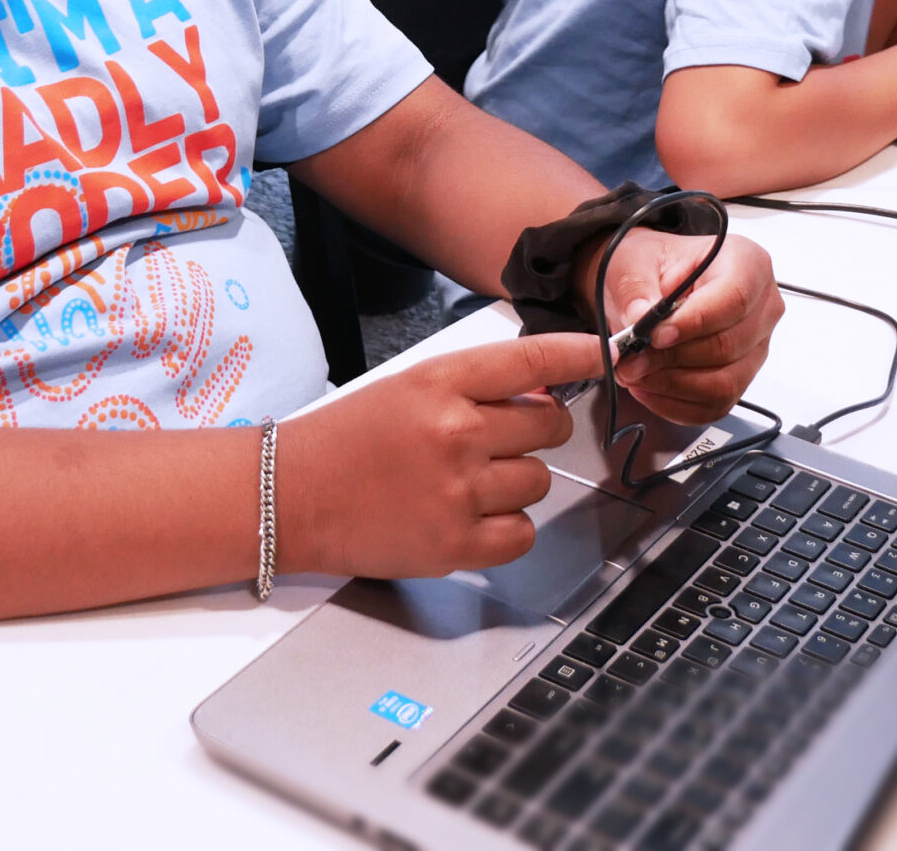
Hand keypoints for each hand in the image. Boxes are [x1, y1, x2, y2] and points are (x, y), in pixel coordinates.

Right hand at [277, 331, 603, 578]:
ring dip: (516, 482)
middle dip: (538, 431)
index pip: (530, 361)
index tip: (606, 352)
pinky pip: (522, 534)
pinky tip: (474, 517)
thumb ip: (473, 388)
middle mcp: (454, 432)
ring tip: (467, 482)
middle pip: (548, 426)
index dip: (578, 354)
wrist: (291, 496)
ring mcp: (457, 491)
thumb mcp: (407, 388)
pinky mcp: (453, 545)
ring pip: (538, 481)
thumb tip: (542, 398)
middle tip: (503, 439)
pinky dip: (508, 528)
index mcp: (439, 382)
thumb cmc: (346, 439)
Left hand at [588, 227, 782, 426]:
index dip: (694, 322)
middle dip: (672, 358)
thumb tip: (640, 318)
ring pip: (724, 383)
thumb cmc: (652, 266)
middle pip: (728, 346)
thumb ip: (636, 290)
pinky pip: (715, 405)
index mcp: (747, 263)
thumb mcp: (633, 263)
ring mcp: (756, 346)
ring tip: (636, 373)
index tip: (656, 334)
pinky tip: (648, 387)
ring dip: (672, 385)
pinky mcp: (741, 378)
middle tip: (632, 358)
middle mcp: (761, 307)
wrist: (650, 284)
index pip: (734, 299)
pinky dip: (675, 404)